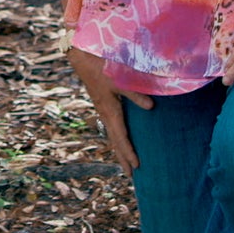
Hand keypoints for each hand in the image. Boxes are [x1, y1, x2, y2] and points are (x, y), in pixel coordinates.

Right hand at [66, 48, 153, 176]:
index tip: (137, 167)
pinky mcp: (102, 103)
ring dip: (119, 149)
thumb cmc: (102, 67)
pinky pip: (110, 126)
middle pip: (115, 141)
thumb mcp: (120, 79)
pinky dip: (116, 137)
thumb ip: (135, 93)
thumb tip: (151, 107)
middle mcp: (105, 114)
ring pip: (111, 134)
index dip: (129, 152)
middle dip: (123, 158)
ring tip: (125, 161)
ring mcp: (102, 109)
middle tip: (131, 175)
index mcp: (110, 111)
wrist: (82, 57)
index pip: (121, 137)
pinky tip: (119, 137)